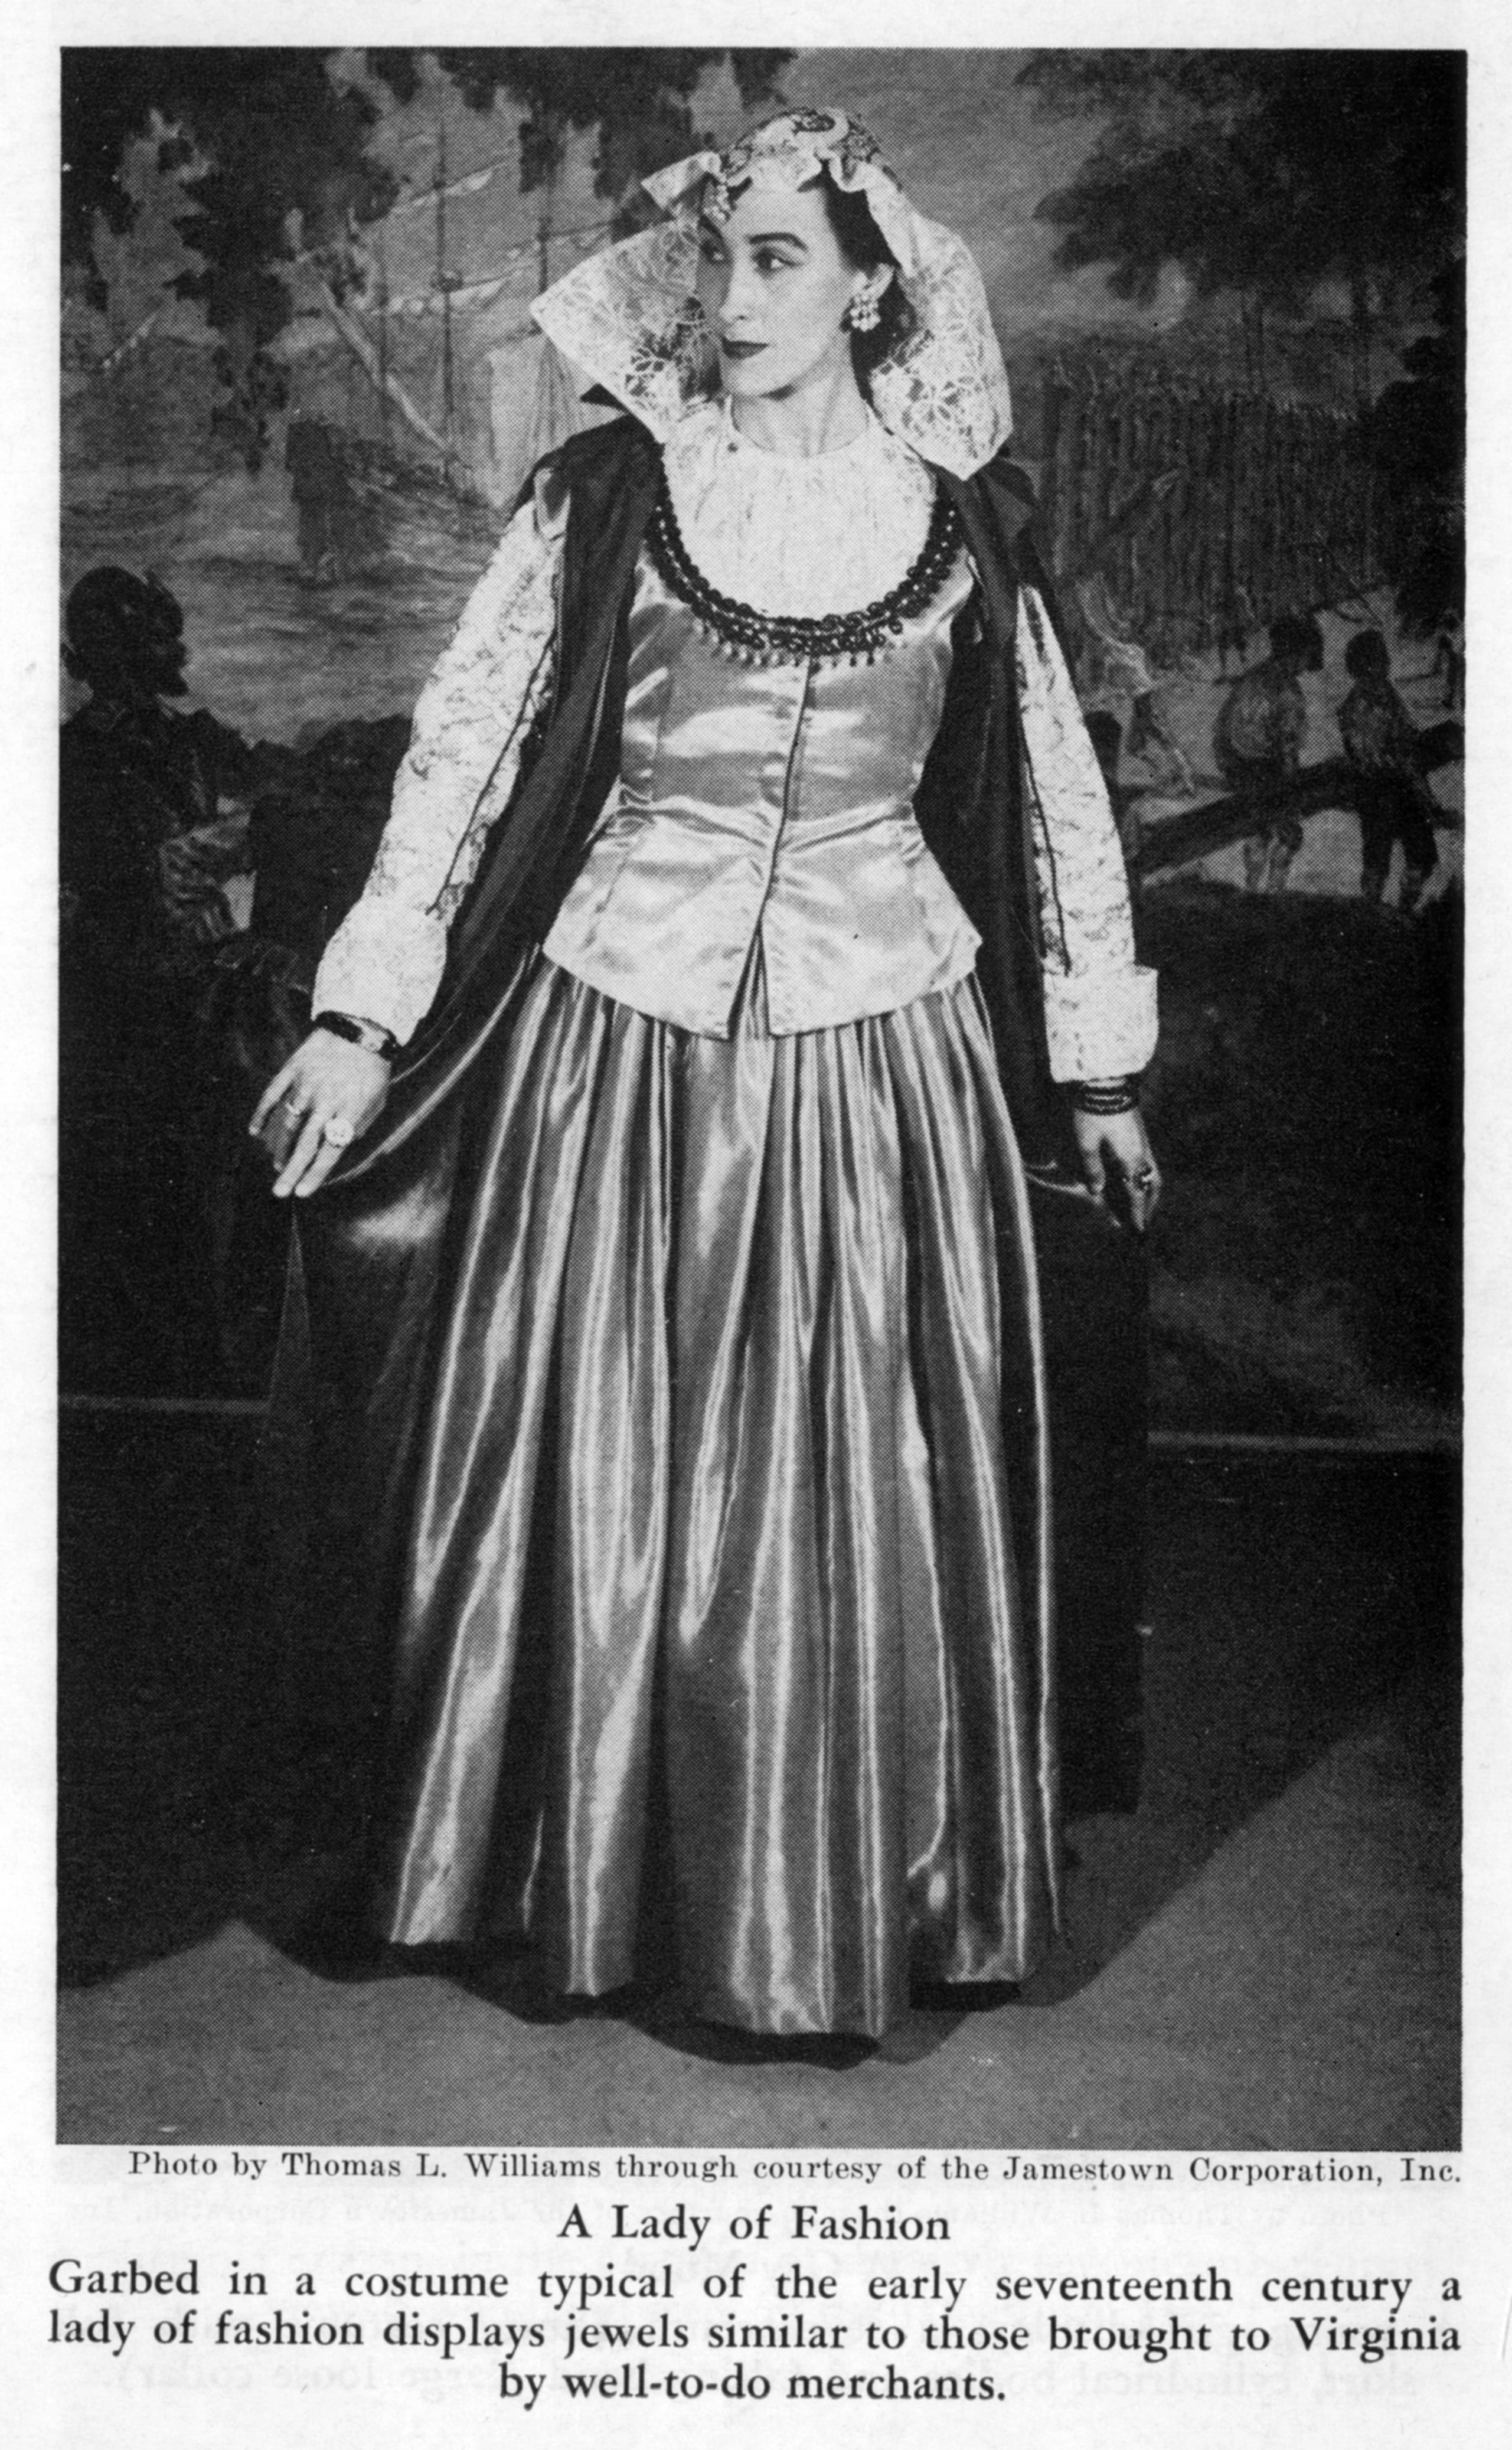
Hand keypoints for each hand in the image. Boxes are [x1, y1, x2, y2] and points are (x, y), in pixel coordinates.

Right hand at [249, 1028, 391, 1198]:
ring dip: (279, 1148)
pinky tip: (255, 1132)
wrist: (361, 1027)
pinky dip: (261, 1115)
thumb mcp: (376, 1101)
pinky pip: (271, 1095)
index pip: (329, 1151)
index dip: (315, 1174)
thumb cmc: (373, 1069)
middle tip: (279, 1192)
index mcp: (350, 1112)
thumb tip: (339, 1147)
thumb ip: (359, 1127)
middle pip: (304, 1144)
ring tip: (276, 1164)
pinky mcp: (292, 1069)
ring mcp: (306, 1085)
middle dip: (291, 1170)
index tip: (302, 1192)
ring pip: (287, 1123)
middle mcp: (325, 1101)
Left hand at [1070, 1105, 1161, 1232]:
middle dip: (1149, 1205)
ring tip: (1142, 1203)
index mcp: (1131, 1158)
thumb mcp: (1087, 1142)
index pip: (1137, 1193)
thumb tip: (1097, 1190)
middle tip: (1142, 1220)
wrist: (1106, 1080)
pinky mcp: (1141, 1132)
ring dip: (1149, 1190)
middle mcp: (1143, 1152)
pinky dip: (1145, 1176)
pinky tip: (1135, 1179)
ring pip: (1153, 1173)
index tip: (1139, 1231)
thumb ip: (1093, 1168)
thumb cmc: (1093, 1112)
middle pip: (1153, 1185)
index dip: (1138, 1213)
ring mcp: (1144, 1141)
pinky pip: (1148, 1161)